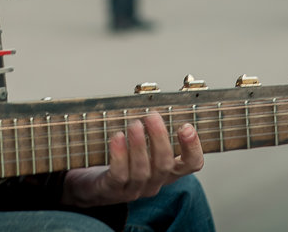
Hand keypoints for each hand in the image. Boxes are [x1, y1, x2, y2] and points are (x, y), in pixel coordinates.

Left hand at [60, 112, 203, 206]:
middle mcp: (155, 182)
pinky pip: (119, 176)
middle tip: (152, 116)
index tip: (186, 126)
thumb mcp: (143, 143)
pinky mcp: (112, 190)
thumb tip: (156, 96)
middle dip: (159, 138)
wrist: (95, 185)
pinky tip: (117, 138)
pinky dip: (119, 156)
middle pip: (165, 165)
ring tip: (134, 124)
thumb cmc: (122, 158)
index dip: (192, 147)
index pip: (191, 164)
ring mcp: (135, 189)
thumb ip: (153, 125)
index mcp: (168, 170)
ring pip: (142, 171)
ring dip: (139, 145)